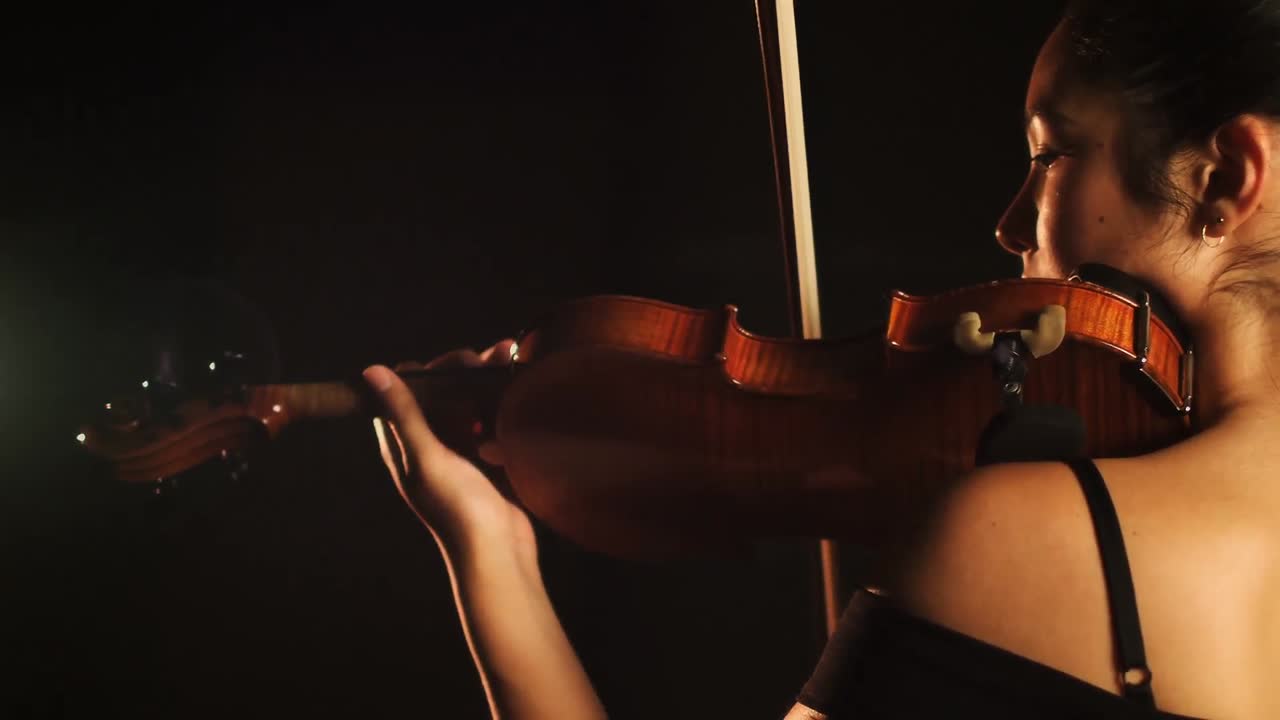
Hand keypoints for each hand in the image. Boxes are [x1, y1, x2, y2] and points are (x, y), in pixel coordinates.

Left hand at [364, 339, 534, 553]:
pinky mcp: (485, 460)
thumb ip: (403, 414)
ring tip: (510, 360)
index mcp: (403, 443)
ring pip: (465, 404)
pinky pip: (488, 421)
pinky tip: (517, 392)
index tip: (456, 362)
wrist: (497, 553)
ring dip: (485, 381)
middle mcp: (427, 445)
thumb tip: (371, 371)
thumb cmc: (456, 508)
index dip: (426, 371)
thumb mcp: (427, 457)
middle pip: (438, 394)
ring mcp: (458, 452)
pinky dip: (499, 404)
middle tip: (492, 358)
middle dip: (463, 371)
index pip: (404, 392)